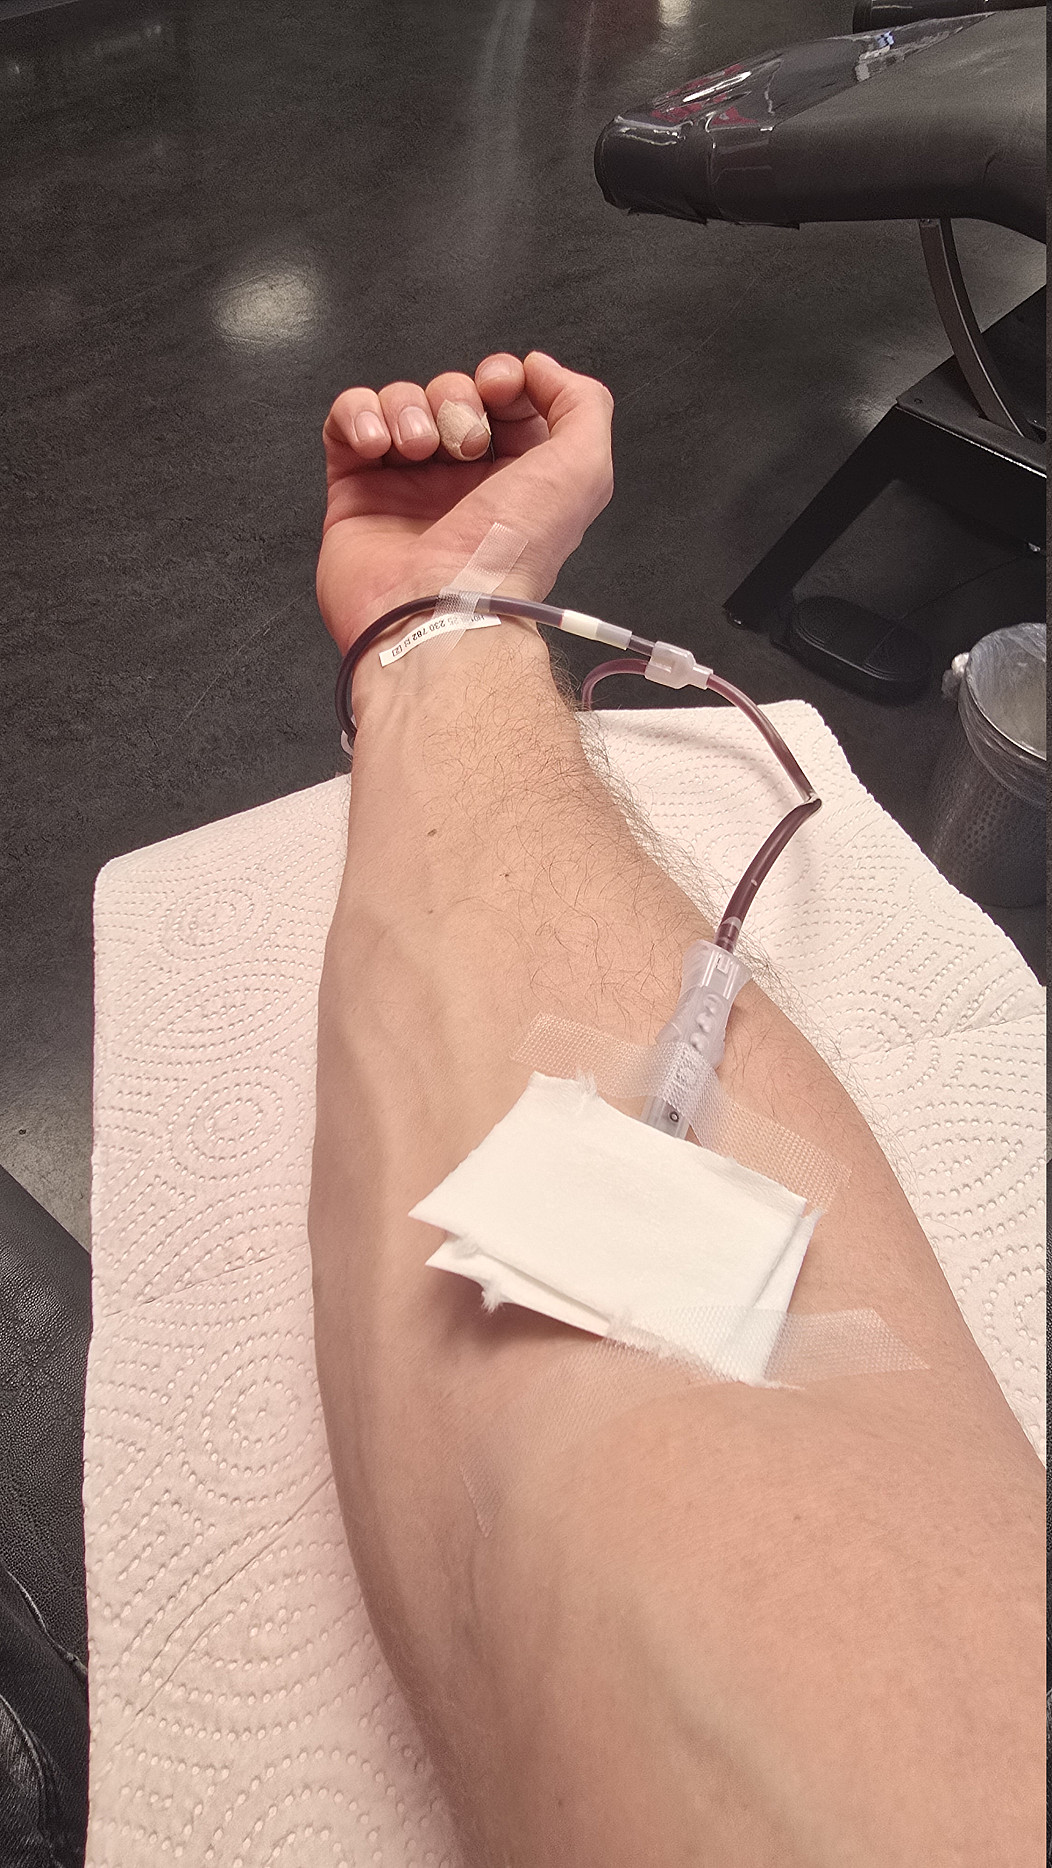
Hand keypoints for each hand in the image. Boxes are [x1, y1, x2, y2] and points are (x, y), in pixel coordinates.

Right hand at [316, 352, 613, 653]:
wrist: (439, 609)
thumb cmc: (508, 553)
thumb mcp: (584, 471)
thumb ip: (583, 404)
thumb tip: (542, 368)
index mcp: (517, 479)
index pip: (506, 399)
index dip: (503, 378)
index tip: (500, 388)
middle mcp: (461, 483)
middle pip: (452, 395)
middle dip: (456, 399)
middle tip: (461, 443)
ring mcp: (405, 486)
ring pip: (400, 402)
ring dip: (407, 407)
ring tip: (415, 449)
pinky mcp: (355, 492)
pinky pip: (347, 422)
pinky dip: (358, 414)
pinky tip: (377, 445)